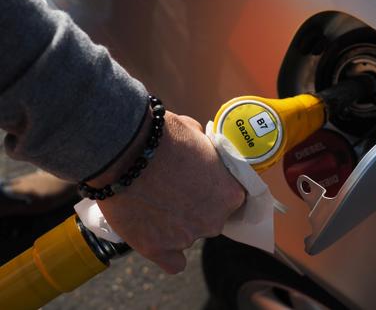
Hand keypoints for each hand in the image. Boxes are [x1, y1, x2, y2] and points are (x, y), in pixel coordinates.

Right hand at [92, 111, 244, 273]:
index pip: (232, 197)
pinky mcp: (157, 249)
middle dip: (197, 206)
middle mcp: (214, 220)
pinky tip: (158, 240)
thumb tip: (204, 152)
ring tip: (153, 203)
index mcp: (230, 193)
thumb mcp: (197, 133)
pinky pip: (173, 262)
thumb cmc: (163, 136)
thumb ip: (208, 152)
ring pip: (189, 236)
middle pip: (211, 218)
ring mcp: (186, 237)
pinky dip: (167, 253)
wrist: (124, 149)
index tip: (199, 181)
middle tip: (174, 190)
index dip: (214, 188)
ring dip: (178, 225)